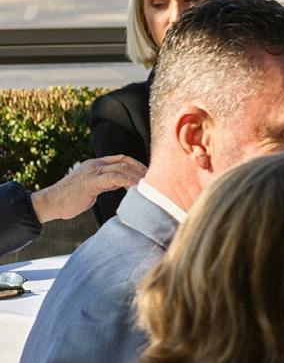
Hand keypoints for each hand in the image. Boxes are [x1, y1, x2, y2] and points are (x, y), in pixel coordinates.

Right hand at [32, 155, 146, 221]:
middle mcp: (95, 164)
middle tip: (154, 180)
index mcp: (94, 164)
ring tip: (147, 185)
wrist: (50, 203)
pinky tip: (134, 188)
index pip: (121, 158)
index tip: (148, 173)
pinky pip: (114, 178)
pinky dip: (127, 182)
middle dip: (141, 170)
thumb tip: (121, 185)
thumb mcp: (91, 187)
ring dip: (137, 176)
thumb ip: (105, 183)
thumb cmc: (69, 199)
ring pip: (122, 168)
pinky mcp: (90, 181)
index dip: (136, 164)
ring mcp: (92, 171)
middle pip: (125, 161)